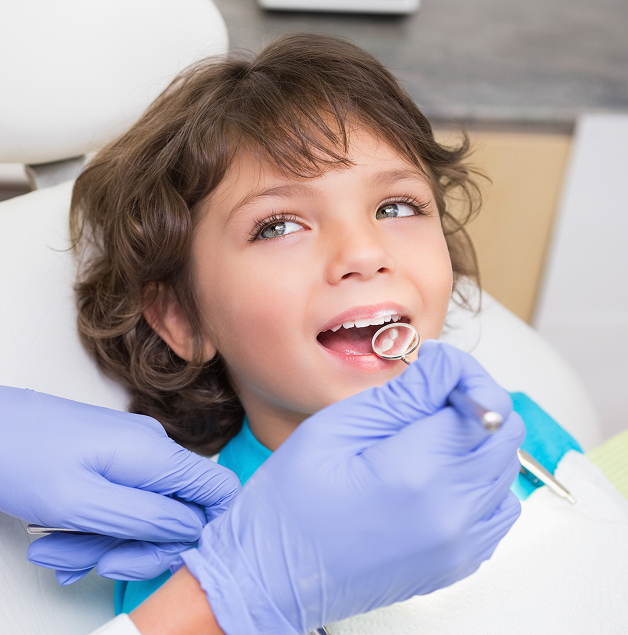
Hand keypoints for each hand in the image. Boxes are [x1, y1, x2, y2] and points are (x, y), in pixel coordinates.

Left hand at [0, 386, 239, 582]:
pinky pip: (122, 503)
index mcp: (157, 455)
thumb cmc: (20, 455)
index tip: (169, 555)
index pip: (220, 490)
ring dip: (104, 542)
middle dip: (136, 547)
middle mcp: (153, 451)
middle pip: (177, 513)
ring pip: (143, 514)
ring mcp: (134, 454)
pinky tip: (60, 537)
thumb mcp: (83, 503)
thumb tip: (193, 530)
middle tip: (94, 562)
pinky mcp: (114, 459)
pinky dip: (95, 527)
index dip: (209, 529)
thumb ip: (146, 519)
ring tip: (56, 549)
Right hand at [178, 341, 524, 633]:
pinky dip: (479, 480)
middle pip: (506, 433)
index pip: (484, 402)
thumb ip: (403, 394)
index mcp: (417, 472)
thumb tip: (446, 366)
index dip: (463, 374)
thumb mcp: (337, 426)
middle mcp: (451, 513)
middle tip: (428, 397)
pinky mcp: (458, 562)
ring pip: (505, 468)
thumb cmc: (291, 503)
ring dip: (477, 440)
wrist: (275, 574)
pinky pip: (497, 508)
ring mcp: (459, 544)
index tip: (436, 369)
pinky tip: (437, 474)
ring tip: (427, 436)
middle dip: (473, 401)